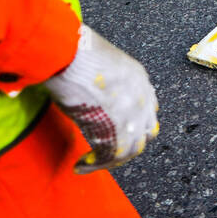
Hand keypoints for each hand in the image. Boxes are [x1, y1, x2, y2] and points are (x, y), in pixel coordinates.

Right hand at [44, 25, 158, 173]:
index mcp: (139, 79)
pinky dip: (95, 164)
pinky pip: (110, 155)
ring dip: (109, 161)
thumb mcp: (98, 67)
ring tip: (89, 164)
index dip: (132, 128)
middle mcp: (142, 97)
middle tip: (103, 156)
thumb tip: (90, 99)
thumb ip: (103, 85)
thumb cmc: (74, 52)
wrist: (69, 52)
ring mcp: (132, 114)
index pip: (146, 112)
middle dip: (125, 147)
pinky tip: (80, 166)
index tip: (115, 135)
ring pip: (130, 149)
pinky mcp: (117, 127)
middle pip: (144, 133)